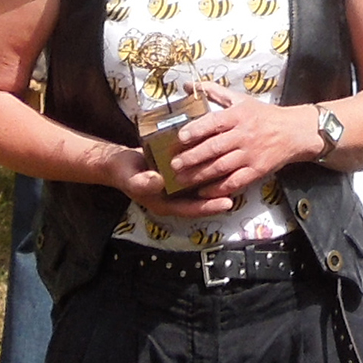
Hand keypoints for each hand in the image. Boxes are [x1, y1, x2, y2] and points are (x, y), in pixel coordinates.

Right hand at [109, 148, 243, 220]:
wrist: (120, 162)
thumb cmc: (124, 173)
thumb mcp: (132, 179)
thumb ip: (144, 182)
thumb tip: (159, 181)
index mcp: (166, 203)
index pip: (192, 209)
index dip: (209, 206)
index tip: (227, 203)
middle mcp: (176, 195)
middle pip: (203, 197)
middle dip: (222, 193)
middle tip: (242, 186)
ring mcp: (179, 184)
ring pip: (203, 184)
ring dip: (219, 179)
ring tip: (240, 170)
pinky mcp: (181, 170)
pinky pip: (198, 170)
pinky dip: (209, 164)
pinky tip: (223, 154)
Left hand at [162, 88, 324, 203]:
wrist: (295, 132)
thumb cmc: (264, 115)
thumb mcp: (241, 99)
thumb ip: (213, 92)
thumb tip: (187, 85)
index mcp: (239, 115)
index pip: (214, 122)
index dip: (195, 130)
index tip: (179, 138)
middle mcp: (244, 135)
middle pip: (214, 148)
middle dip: (192, 157)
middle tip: (173, 165)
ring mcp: (251, 154)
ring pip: (221, 167)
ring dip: (199, 175)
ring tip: (181, 179)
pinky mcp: (257, 170)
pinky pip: (235, 182)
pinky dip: (218, 188)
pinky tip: (203, 191)